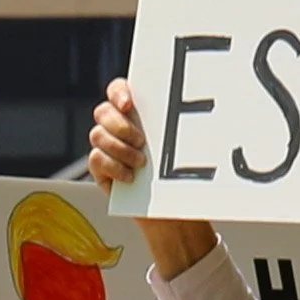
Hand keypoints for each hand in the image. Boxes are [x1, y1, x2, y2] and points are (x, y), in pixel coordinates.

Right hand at [87, 77, 218, 278]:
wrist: (171, 209)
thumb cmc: (180, 173)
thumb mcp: (184, 148)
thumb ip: (183, 128)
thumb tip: (203, 110)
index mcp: (137, 112)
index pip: (118, 90)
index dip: (119, 92)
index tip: (129, 105)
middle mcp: (117, 126)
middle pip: (103, 111)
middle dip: (120, 125)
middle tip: (142, 141)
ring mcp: (106, 146)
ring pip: (97, 135)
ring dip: (119, 148)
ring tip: (142, 163)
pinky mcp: (100, 168)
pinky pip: (96, 159)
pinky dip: (113, 167)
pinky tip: (130, 177)